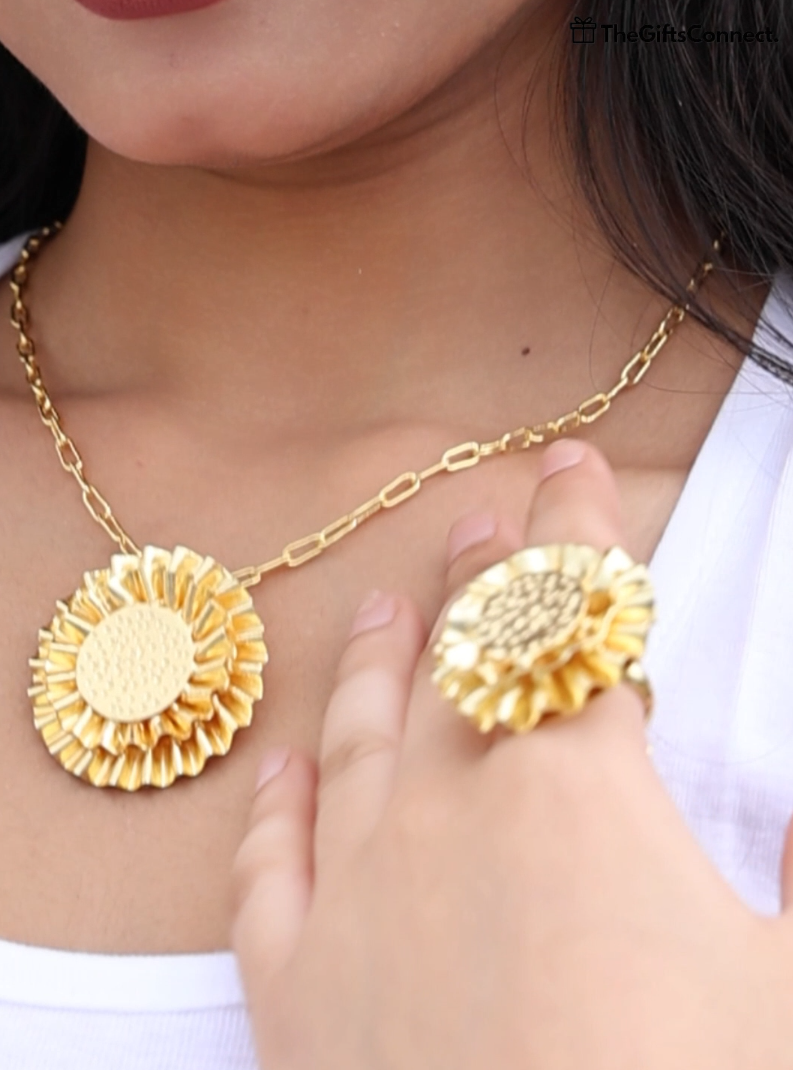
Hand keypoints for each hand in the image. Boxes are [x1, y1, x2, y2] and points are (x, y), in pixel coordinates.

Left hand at [230, 439, 792, 1069]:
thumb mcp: (790, 985)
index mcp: (575, 796)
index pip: (576, 618)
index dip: (580, 532)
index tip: (573, 470)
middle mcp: (450, 815)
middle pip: (466, 650)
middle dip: (484, 570)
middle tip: (486, 511)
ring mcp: (358, 894)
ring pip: (362, 730)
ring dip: (379, 655)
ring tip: (384, 602)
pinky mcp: (295, 989)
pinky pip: (274, 866)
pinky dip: (279, 806)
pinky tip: (286, 767)